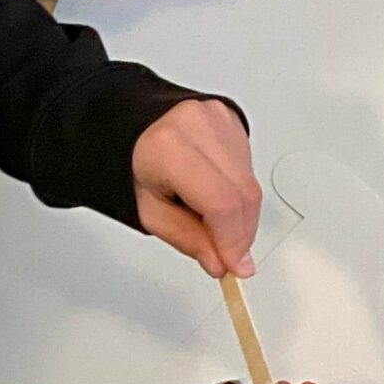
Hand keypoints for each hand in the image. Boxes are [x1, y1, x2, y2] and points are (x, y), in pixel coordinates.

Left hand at [132, 98, 260, 277]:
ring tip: (210, 215)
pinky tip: (216, 189)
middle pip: (244, 193)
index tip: (237, 265)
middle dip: (242, 232)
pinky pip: (250, 166)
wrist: (131, 126)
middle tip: (231, 254)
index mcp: (169, 148)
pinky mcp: (233, 119)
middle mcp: (198, 127)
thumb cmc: (132, 164)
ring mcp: (219, 119)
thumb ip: (186, 237)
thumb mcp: (148, 210)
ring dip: (241, 212)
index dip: (233, 239)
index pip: (220, 201)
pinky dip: (239, 190)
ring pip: (251, 182)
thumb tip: (220, 261)